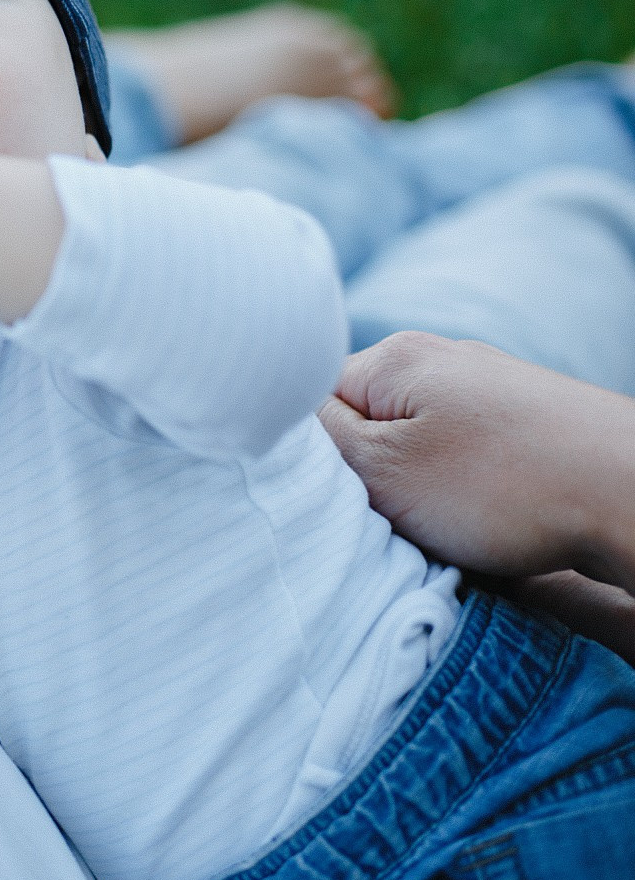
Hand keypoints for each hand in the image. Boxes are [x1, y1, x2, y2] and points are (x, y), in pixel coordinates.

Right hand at [319, 332, 634, 594]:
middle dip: (367, 476)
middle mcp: (441, 357)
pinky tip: (487, 517)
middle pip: (364, 423)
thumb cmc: (505, 487)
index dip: (314, 459)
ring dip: (417, 490)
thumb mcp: (382, 470)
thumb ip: (317, 441)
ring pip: (415, 444)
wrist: (634, 498)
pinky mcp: (528, 419)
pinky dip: (464, 491)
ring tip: (447, 522)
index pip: (307, 402)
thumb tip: (281, 423)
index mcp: (394, 357)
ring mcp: (490, 385)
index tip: (342, 496)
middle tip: (392, 517)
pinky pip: (464, 454)